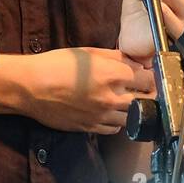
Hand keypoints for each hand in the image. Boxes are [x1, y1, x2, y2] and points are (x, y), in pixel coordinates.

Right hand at [19, 47, 155, 134]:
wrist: (31, 87)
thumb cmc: (57, 64)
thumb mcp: (88, 53)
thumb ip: (117, 58)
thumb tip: (137, 63)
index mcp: (113, 75)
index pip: (148, 79)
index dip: (152, 75)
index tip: (151, 75)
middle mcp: (112, 97)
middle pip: (146, 100)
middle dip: (149, 94)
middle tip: (146, 89)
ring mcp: (102, 115)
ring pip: (132, 117)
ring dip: (134, 110)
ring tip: (129, 102)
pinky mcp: (90, 127)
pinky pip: (114, 129)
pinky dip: (118, 122)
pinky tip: (112, 113)